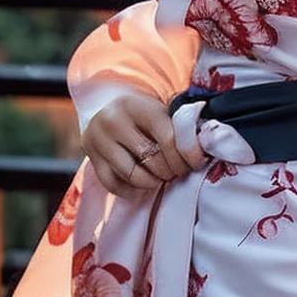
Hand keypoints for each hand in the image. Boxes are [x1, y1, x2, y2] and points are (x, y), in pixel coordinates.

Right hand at [81, 90, 195, 199]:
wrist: (108, 108)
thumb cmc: (143, 114)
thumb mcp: (160, 110)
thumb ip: (179, 126)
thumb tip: (204, 149)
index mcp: (137, 106)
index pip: (168, 138)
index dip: (187, 155)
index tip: (196, 164)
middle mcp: (114, 120)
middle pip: (152, 159)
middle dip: (172, 170)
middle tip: (179, 171)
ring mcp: (99, 140)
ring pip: (133, 175)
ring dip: (154, 181)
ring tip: (162, 177)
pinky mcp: (92, 157)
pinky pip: (113, 184)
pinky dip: (131, 190)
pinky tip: (143, 186)